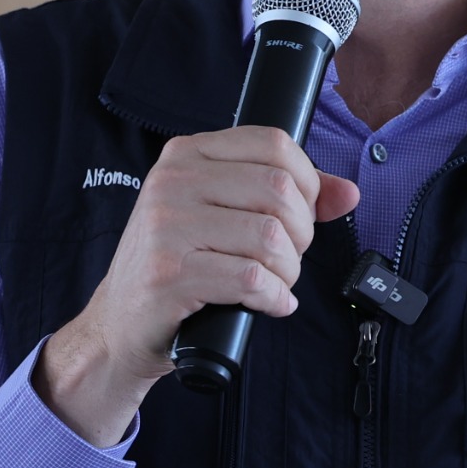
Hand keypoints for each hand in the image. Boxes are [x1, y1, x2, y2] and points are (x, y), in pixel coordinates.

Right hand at [34, 127, 359, 445]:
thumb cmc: (177, 265)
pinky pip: (251, 279)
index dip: (307, 181)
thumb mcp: (221, 215)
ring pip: (269, 237)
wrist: (119, 323)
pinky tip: (268, 303)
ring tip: (274, 283)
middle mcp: (172, 181)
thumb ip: (284, 197)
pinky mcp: (169, 274)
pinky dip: (274, 297)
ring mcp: (166, 227)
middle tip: (287, 257)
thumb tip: (347, 193)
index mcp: (186, 154)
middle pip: (278, 189)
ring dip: (288, 271)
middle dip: (300, 232)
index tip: (303, 214)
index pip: (274, 144)